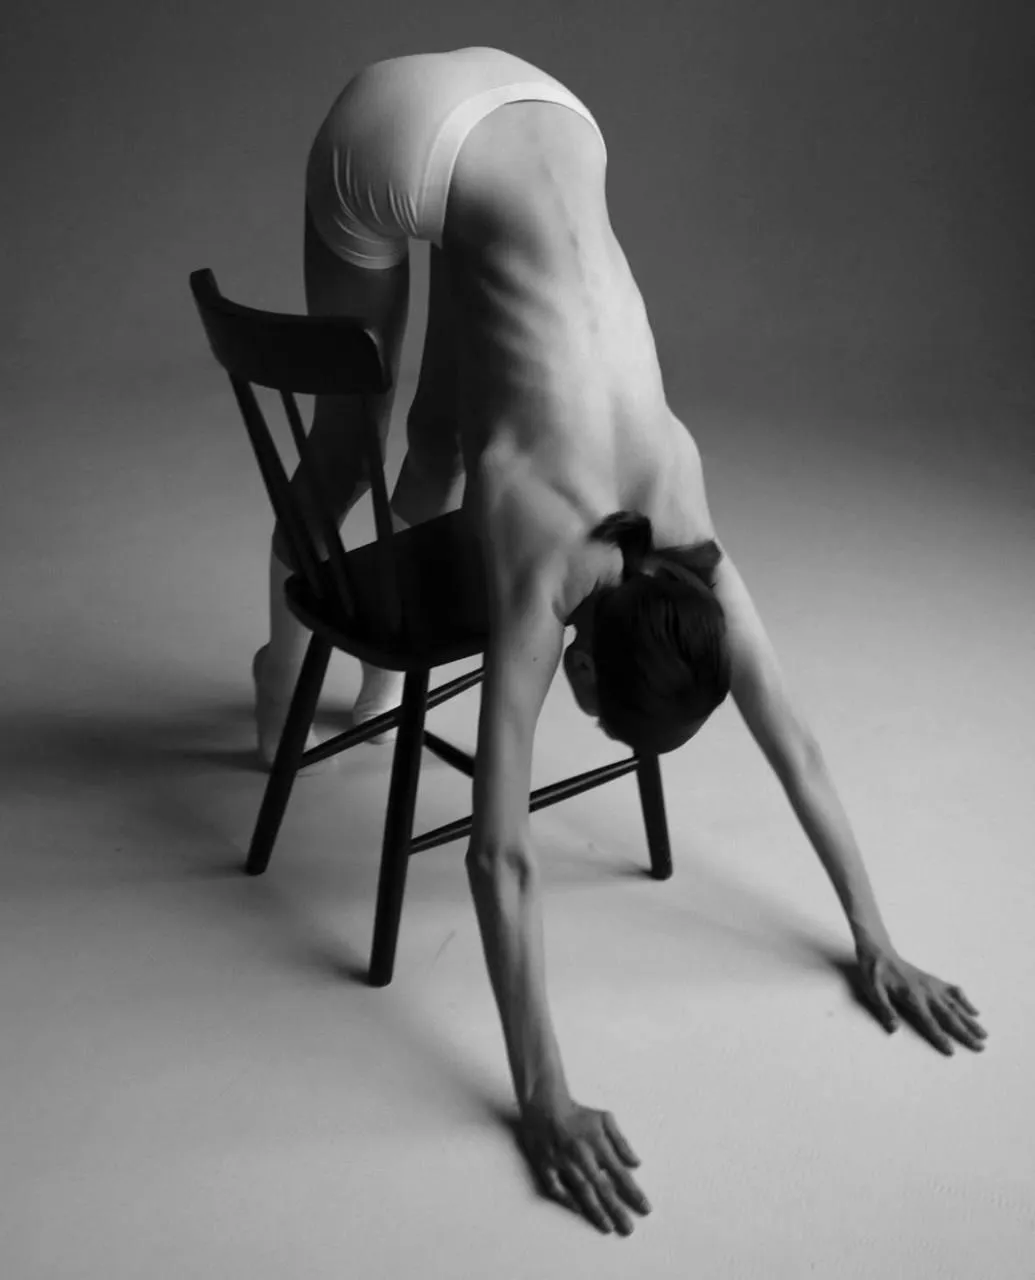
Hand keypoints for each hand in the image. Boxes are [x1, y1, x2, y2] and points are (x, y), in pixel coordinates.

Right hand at [518, 1096, 651, 1235]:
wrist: (544, 1103)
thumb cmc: (578, 1113)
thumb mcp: (604, 1119)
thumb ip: (621, 1142)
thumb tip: (636, 1164)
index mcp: (597, 1143)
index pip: (619, 1172)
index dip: (633, 1192)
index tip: (645, 1209)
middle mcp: (581, 1154)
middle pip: (602, 1186)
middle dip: (617, 1209)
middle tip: (629, 1229)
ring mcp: (562, 1161)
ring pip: (581, 1190)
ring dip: (595, 1210)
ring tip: (608, 1227)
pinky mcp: (544, 1165)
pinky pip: (556, 1187)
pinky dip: (566, 1200)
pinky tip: (578, 1211)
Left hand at [855, 942, 987, 1054]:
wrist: (880, 953)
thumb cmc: (875, 974)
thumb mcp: (873, 991)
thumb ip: (885, 1009)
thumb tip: (893, 1029)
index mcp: (911, 996)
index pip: (928, 1021)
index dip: (939, 1036)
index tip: (951, 1051)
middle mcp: (926, 991)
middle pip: (949, 1015)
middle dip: (965, 1032)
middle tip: (980, 1047)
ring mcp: (932, 985)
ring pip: (956, 1005)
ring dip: (970, 1020)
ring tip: (984, 1034)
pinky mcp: (934, 981)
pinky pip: (954, 991)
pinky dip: (966, 1001)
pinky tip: (975, 1011)